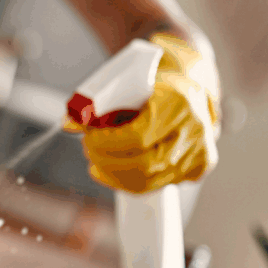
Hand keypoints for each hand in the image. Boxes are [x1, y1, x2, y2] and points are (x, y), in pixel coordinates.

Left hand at [66, 33, 221, 193]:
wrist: (193, 82)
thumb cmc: (155, 81)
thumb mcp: (127, 81)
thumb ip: (96, 103)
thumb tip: (67, 124)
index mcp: (179, 102)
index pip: (138, 137)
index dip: (107, 143)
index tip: (88, 137)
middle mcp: (195, 129)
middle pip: (144, 164)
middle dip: (107, 161)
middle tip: (88, 149)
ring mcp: (200, 152)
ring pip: (149, 181)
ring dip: (114, 174)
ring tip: (96, 160)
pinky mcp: (198, 167)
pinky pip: (157, 186)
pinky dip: (128, 182)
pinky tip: (109, 172)